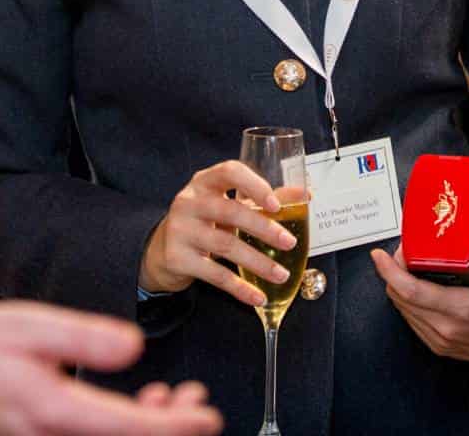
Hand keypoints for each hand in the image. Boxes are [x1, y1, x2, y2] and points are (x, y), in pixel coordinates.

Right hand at [0, 302, 222, 435]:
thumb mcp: (34, 326)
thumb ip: (87, 337)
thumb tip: (134, 347)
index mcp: (53, 413)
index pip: (130, 430)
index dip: (176, 426)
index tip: (206, 414)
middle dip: (168, 428)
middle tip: (193, 400)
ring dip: (144, 428)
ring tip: (165, 397)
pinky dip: (117, 429)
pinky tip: (129, 408)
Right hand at [139, 160, 297, 306]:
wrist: (163, 249)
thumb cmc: (206, 219)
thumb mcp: (228, 203)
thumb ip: (263, 198)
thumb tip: (305, 194)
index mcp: (204, 181)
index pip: (230, 172)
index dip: (255, 185)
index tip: (276, 204)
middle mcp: (189, 201)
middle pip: (230, 211)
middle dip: (264, 228)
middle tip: (289, 243)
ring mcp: (181, 230)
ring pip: (225, 246)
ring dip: (258, 262)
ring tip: (281, 275)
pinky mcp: (178, 258)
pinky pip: (215, 275)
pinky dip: (239, 287)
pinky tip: (258, 297)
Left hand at [370, 222, 468, 364]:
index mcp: (462, 311)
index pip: (411, 291)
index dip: (389, 272)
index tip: (377, 254)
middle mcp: (447, 331)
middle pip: (402, 300)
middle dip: (394, 274)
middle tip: (403, 251)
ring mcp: (445, 343)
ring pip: (406, 313)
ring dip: (400, 289)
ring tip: (409, 265)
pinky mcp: (446, 349)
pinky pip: (415, 324)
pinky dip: (409, 304)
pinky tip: (416, 288)